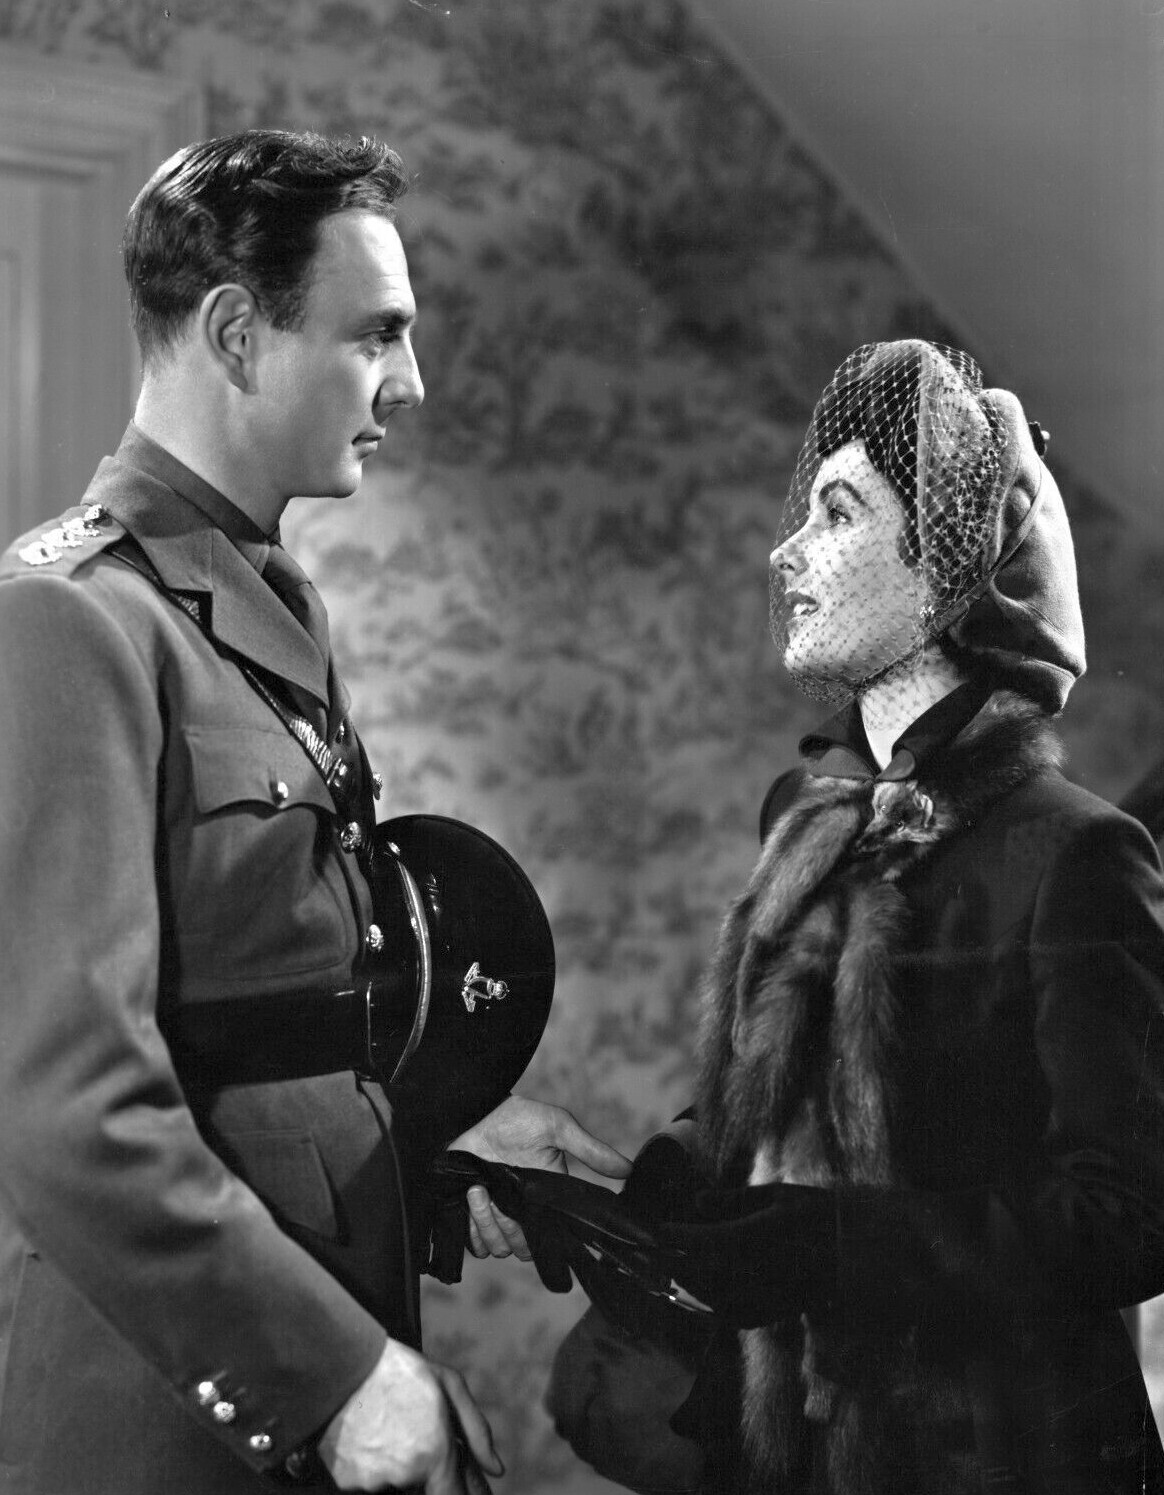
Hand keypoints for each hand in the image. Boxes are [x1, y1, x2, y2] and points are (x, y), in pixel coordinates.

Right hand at [318, 1336, 500, 1492]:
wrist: (339, 1362)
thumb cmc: (398, 1369)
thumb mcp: (448, 1384)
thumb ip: (477, 1432)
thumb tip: (496, 1470)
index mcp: (435, 1453)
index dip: (457, 1491)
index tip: (453, 1480)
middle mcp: (404, 1475)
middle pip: (422, 1489)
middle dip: (425, 1470)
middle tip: (411, 1432)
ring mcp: (371, 1482)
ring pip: (394, 1484)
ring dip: (396, 1465)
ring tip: (386, 1424)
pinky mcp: (344, 1482)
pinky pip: (366, 1481)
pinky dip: (370, 1464)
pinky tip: (367, 1433)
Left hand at [449, 1095, 630, 1260]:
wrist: (476, 1111)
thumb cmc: (518, 1118)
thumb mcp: (559, 1128)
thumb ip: (592, 1151)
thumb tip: (631, 1169)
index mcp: (547, 1199)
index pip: (554, 1239)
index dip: (547, 1240)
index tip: (535, 1220)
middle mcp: (524, 1213)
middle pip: (523, 1250)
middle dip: (510, 1227)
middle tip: (499, 1196)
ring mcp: (498, 1216)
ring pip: (498, 1248)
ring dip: (487, 1223)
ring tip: (478, 1190)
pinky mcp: (472, 1217)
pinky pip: (476, 1245)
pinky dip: (473, 1228)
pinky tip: (471, 1195)